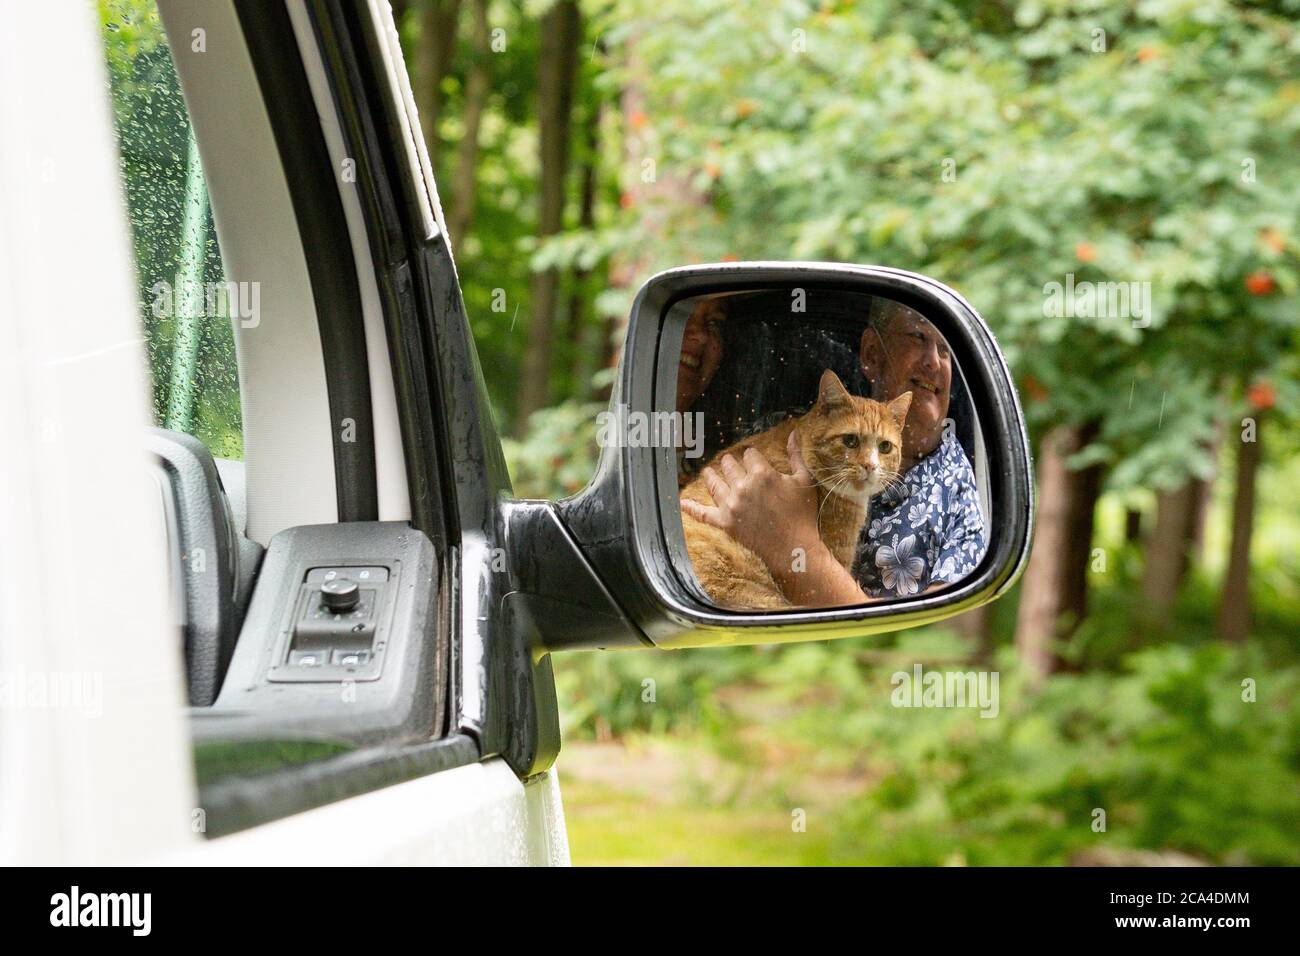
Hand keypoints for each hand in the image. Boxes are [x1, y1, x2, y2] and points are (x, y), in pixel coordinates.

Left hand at [681, 431, 820, 572]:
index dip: (752, 456)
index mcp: (762, 473)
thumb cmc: (803, 514)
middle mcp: (743, 486)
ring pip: (714, 483)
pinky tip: (682, 502)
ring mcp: (731, 505)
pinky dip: (691, 508)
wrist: (795, 548)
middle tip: (729, 463)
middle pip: (729, 465)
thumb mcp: (804, 481)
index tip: (753, 459)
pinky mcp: (725, 523)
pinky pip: (703, 514)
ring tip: (707, 472)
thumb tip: (793, 434)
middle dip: (730, 462)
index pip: (750, 454)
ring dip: (710, 475)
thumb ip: (796, 456)